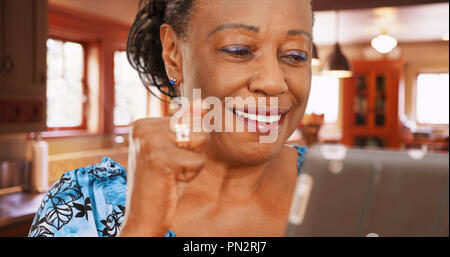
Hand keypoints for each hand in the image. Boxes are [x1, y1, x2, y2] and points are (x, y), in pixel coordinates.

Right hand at [120, 100, 208, 235]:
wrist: (142, 217)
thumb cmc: (161, 184)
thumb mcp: (174, 150)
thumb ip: (187, 125)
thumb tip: (204, 103)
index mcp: (142, 123)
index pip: (190, 118)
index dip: (189, 143)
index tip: (167, 159)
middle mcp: (142, 128)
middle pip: (197, 127)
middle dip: (194, 152)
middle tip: (171, 168)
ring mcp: (149, 142)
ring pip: (201, 141)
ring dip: (193, 162)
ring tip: (172, 173)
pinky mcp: (160, 159)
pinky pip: (198, 161)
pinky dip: (190, 175)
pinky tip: (171, 181)